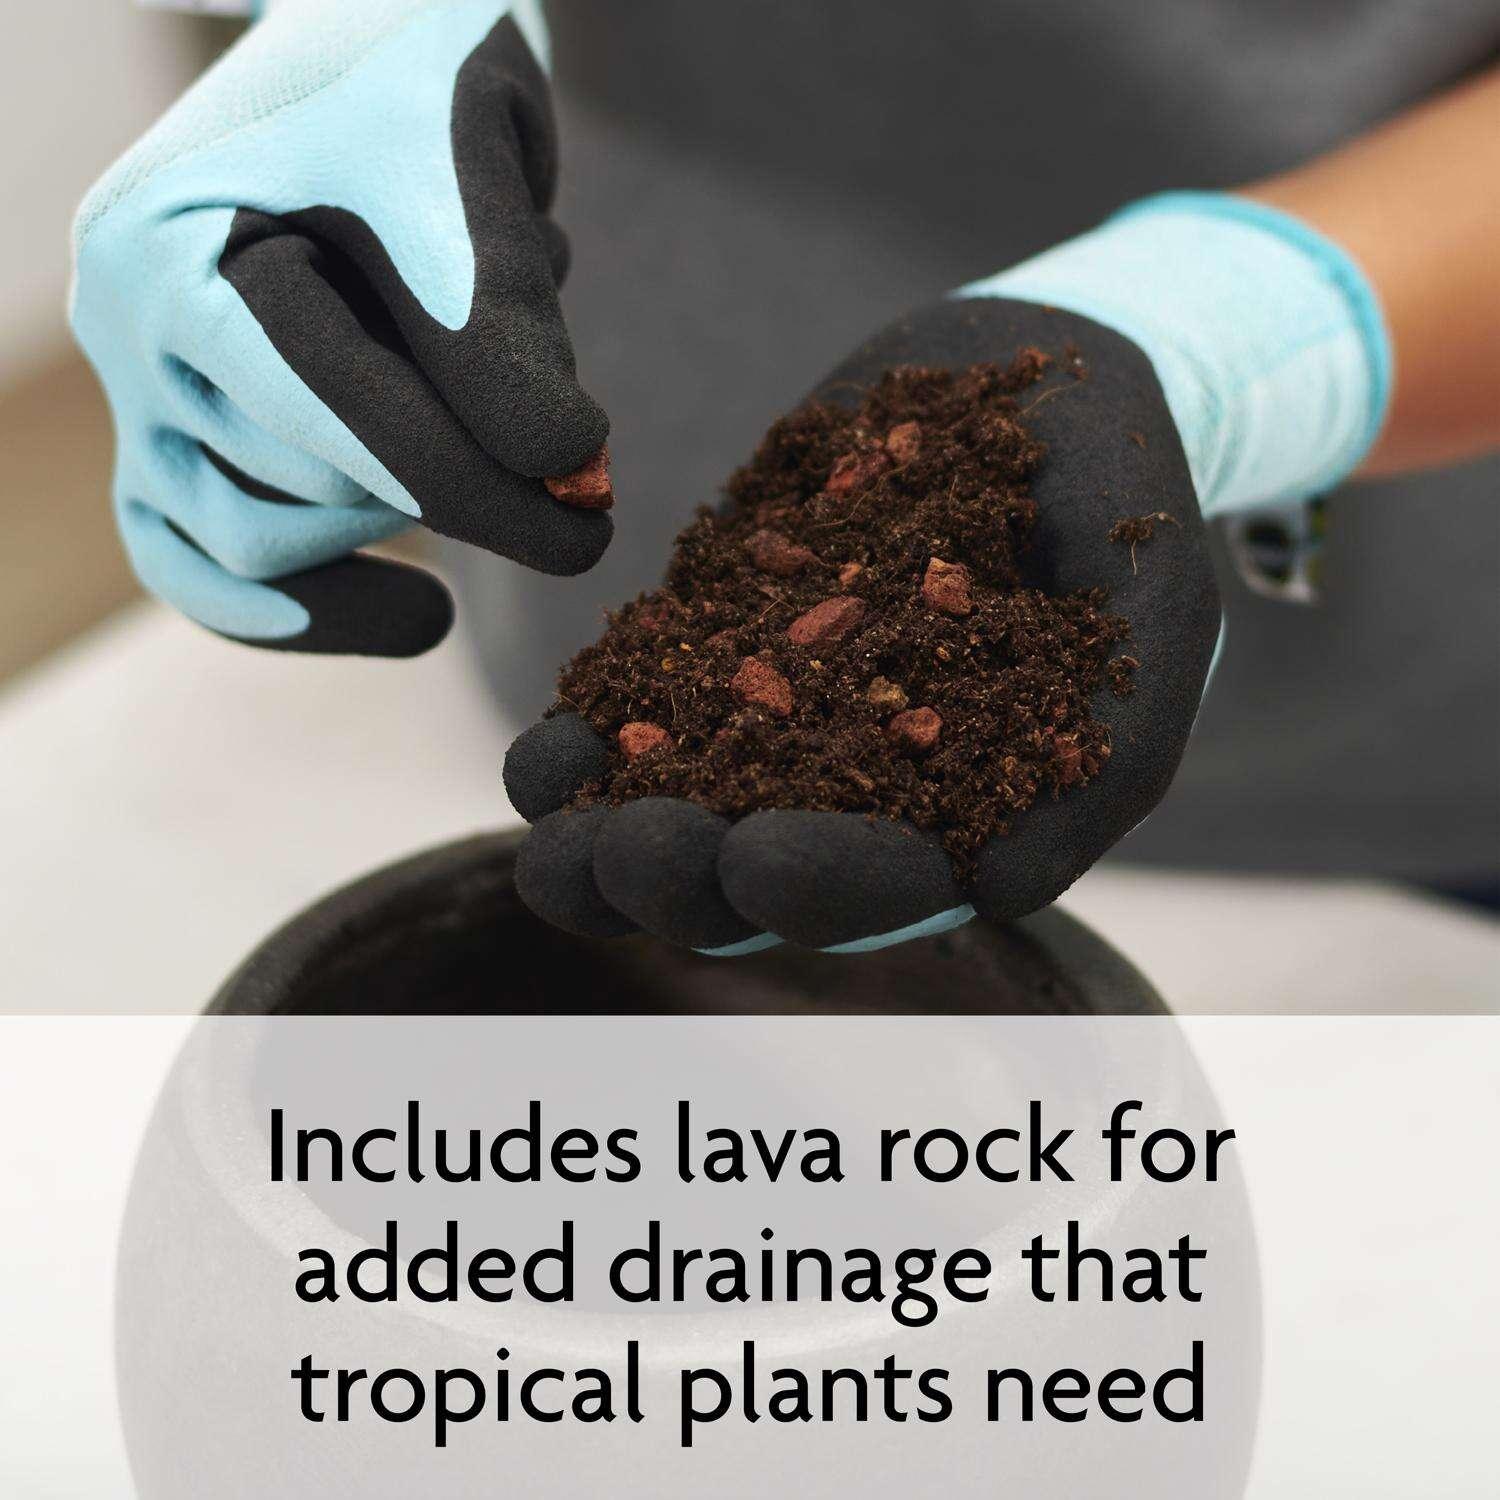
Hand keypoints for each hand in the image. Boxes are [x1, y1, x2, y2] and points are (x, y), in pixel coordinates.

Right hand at [72, 0, 607, 655]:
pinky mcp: (179, 452)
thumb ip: (499, 312)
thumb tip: (564, 466)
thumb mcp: (462, 159)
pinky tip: (428, 616)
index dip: (473, 480)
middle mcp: (131, 331)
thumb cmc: (412, 81)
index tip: (590, 521)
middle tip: (573, 462)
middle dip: (462, 485)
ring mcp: (145, 400)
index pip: (327, 406)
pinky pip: (207, 577)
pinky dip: (316, 613)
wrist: (367, 56)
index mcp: (173, 243)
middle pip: (303, 485)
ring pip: (263, 543)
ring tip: (478, 422)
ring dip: (399, 514)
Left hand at [503, 297, 1220, 951]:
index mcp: (960, 806)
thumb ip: (1108, 759)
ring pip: (680, 813)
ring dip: (609, 845)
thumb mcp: (1154, 618)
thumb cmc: (1119, 502)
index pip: (886, 884)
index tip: (762, 864)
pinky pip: (637, 713)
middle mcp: (858, 782)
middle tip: (626, 859)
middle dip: (688, 882)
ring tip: (554, 843)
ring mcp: (776, 716)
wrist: (1038, 372)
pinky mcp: (714, 643)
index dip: (822, 889)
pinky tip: (544, 753)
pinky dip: (587, 743)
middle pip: (759, 875)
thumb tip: (1000, 893)